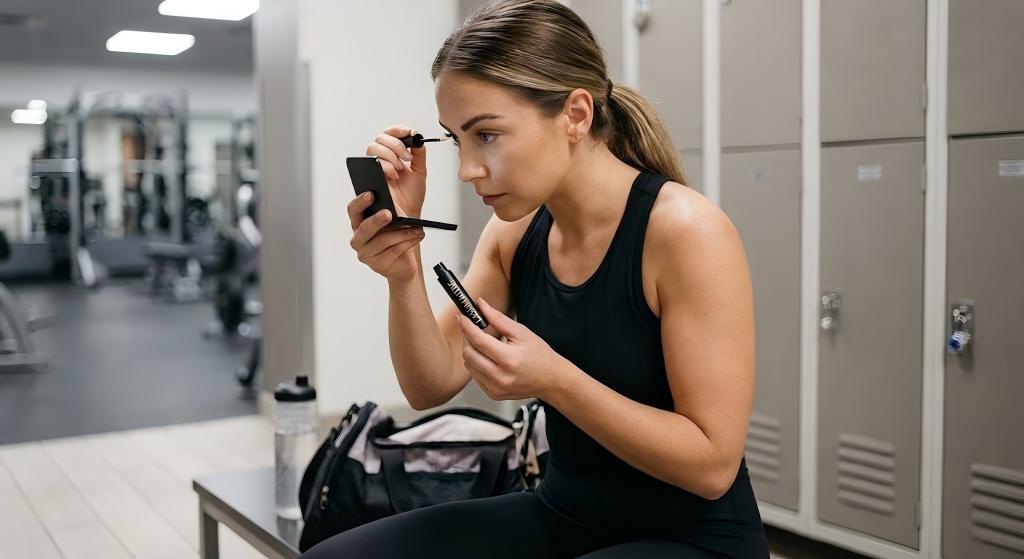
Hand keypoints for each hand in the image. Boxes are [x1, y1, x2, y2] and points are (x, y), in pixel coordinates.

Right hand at [347, 192, 424, 282]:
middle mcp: (358, 238)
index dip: (360, 202)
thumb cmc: (399, 232)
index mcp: (358, 222)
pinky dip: (408, 242)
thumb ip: (393, 200)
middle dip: (376, 220)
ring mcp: (366, 253)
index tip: (371, 194)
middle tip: (389, 214)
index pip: (353, 209)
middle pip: (364, 228)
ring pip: (383, 240)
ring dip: (403, 233)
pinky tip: (418, 236)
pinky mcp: (377, 265)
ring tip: (417, 228)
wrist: (405, 261)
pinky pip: (393, 251)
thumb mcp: (396, 214)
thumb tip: (395, 186)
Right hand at [365, 124, 427, 218]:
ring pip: (373, 148)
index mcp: (391, 156)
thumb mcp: (419, 172)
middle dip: (395, 144)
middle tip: (407, 157)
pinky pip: (370, 164)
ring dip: (389, 155)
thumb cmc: (410, 197)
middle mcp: (379, 161)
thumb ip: (419, 155)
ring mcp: (373, 169)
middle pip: (379, 138)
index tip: (409, 132)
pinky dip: (384, 166)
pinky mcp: (368, 179)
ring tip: (400, 168)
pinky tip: (394, 175)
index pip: (389, 135)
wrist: (408, 216)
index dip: (397, 130)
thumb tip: (418, 139)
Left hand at [458, 297, 575, 401]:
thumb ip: (498, 319)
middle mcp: (500, 377)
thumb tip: (481, 306)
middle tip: (473, 328)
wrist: (551, 380)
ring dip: (471, 350)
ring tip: (485, 344)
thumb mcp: (522, 332)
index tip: (463, 316)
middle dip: (467, 338)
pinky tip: (489, 358)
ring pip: (469, 365)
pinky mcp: (493, 394)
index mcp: (509, 359)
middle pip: (469, 353)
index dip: (467, 326)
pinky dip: (477, 363)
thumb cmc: (540, 356)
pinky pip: (475, 375)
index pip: (478, 340)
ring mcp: (495, 388)